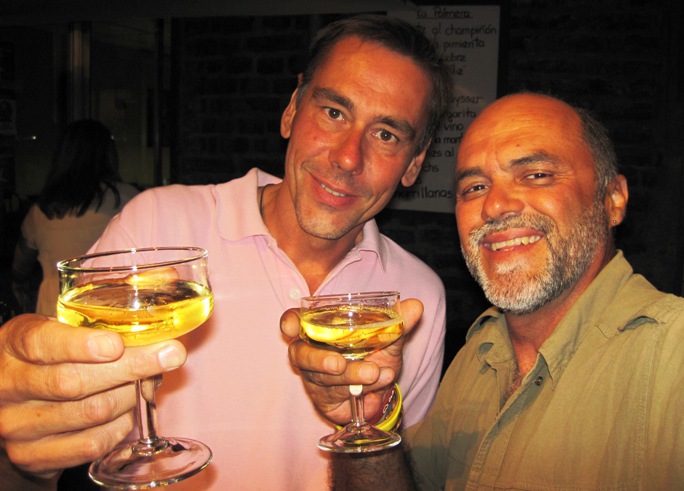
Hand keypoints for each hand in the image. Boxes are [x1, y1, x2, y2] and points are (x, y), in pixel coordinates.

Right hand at [0, 314, 186, 477]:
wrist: (18, 405)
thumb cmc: (54, 352)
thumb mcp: (67, 320)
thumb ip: (114, 296)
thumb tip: (169, 278)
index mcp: (14, 343)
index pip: (42, 342)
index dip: (81, 345)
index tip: (117, 344)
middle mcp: (8, 385)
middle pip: (72, 381)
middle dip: (130, 367)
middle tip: (171, 354)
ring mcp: (17, 426)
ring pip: (90, 413)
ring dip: (131, 395)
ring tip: (150, 380)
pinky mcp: (34, 456)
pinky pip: (91, 444)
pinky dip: (122, 426)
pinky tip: (129, 408)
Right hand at [280, 299, 423, 424]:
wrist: (384, 389)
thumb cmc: (375, 353)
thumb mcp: (389, 336)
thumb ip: (398, 322)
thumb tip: (416, 306)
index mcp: (319, 328)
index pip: (294, 322)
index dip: (289, 323)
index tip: (291, 326)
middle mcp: (311, 351)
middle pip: (300, 355)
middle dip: (319, 359)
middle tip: (339, 363)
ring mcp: (316, 377)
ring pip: (324, 378)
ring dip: (352, 374)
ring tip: (376, 371)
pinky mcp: (324, 399)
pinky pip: (339, 394)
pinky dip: (362, 387)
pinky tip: (381, 380)